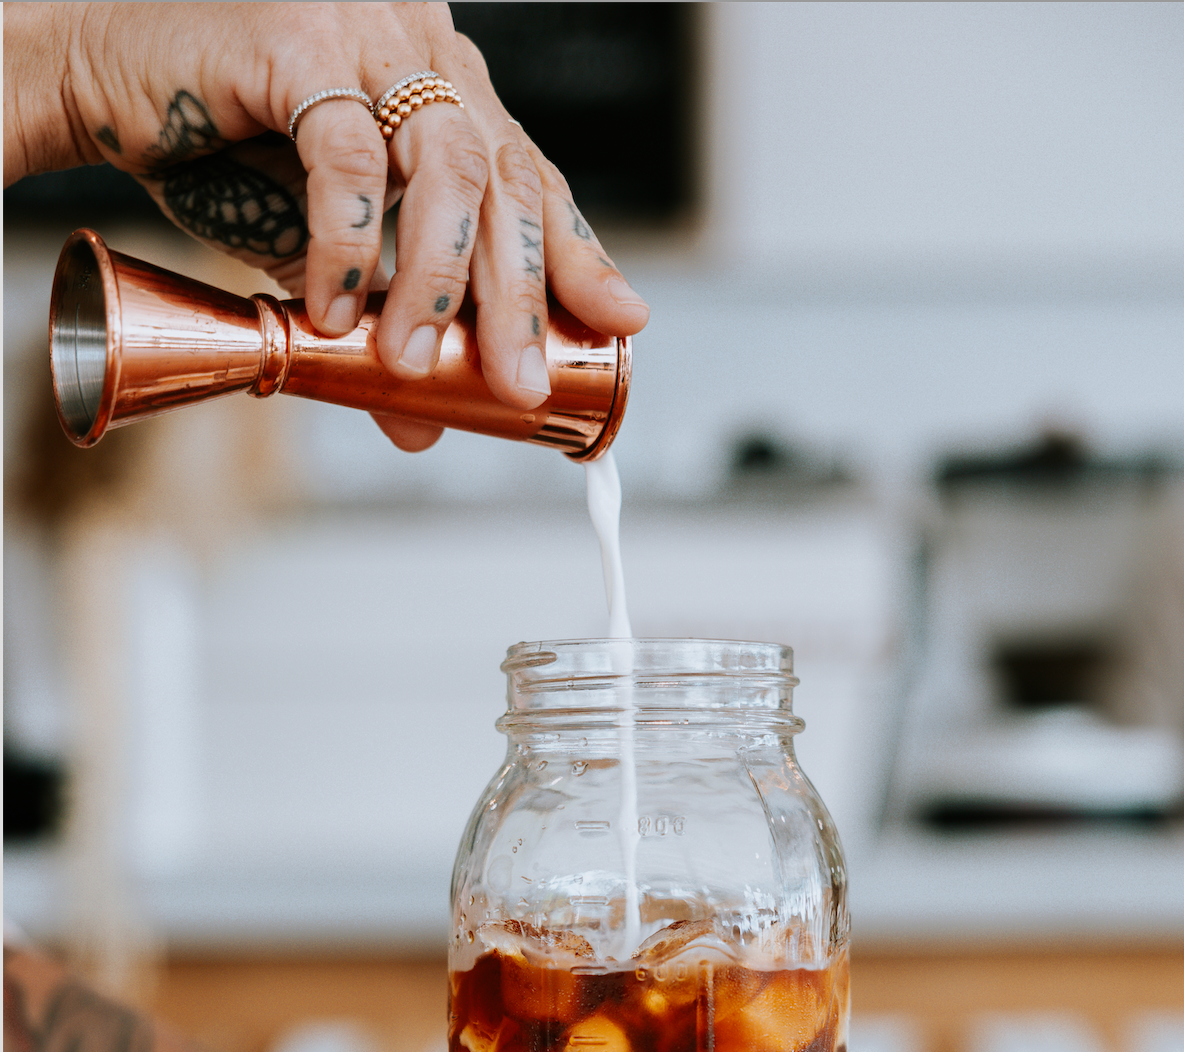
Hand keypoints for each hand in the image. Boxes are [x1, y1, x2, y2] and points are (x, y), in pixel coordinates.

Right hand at [6, 3, 648, 450]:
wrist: (107, 80)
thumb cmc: (223, 149)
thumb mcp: (329, 255)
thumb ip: (384, 326)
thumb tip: (424, 425)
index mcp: (445, 90)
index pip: (533, 176)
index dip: (578, 254)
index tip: (620, 322)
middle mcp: (421, 52)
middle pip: (504, 182)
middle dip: (517, 298)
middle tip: (519, 383)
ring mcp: (365, 37)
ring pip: (444, 168)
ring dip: (434, 283)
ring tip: (410, 365)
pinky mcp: (297, 41)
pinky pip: (347, 156)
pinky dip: (348, 244)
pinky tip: (333, 307)